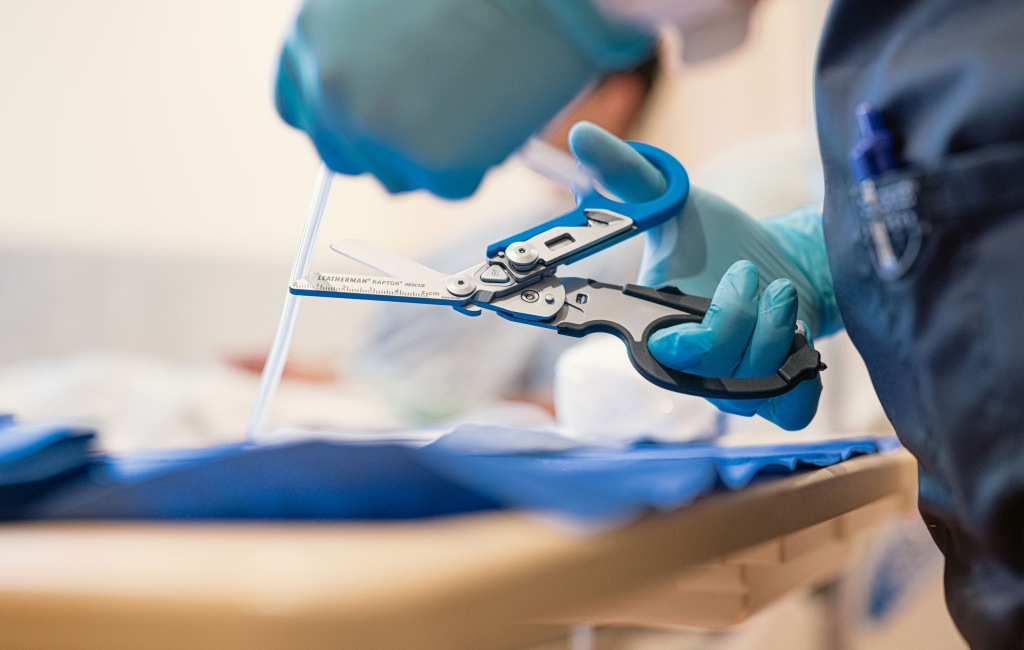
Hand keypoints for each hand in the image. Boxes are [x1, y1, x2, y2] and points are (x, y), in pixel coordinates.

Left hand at [275, 0, 651, 197]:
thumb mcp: (386, 1)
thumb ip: (358, 49)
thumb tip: (369, 95)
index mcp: (312, 37)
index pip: (301, 109)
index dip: (340, 121)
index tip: (370, 123)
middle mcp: (333, 88)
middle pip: (344, 157)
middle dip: (386, 147)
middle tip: (434, 119)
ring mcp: (380, 129)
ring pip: (398, 179)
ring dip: (432, 156)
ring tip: (472, 101)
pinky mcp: (433, 164)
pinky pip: (452, 187)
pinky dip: (477, 162)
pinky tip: (495, 114)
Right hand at [568, 122, 839, 429]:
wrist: (783, 261)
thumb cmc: (719, 239)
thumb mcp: (673, 201)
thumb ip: (628, 176)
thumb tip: (584, 136)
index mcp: (654, 335)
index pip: (661, 359)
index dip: (684, 340)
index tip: (708, 294)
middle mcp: (690, 372)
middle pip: (713, 372)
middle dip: (739, 318)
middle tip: (748, 274)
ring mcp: (734, 389)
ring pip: (754, 384)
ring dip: (776, 331)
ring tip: (779, 291)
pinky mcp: (779, 396)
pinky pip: (792, 408)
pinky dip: (801, 377)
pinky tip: (799, 335)